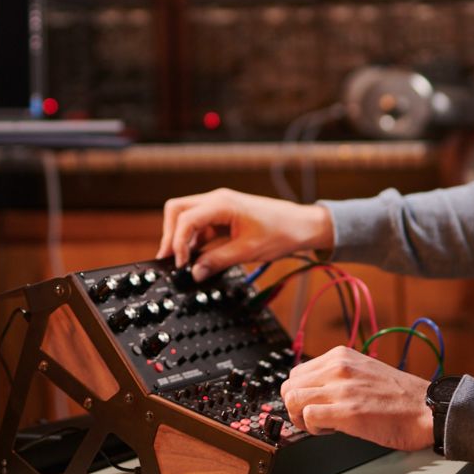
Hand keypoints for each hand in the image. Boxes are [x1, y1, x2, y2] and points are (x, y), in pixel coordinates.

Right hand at [156, 188, 332, 281]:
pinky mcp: (223, 217)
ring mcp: (219, 208)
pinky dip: (194, 241)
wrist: (303, 225)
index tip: (180, 264)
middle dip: (171, 235)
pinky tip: (196, 258)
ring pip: (186, 218)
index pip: (185, 218)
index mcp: (222, 203)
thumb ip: (218, 261)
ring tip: (183, 263)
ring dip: (181, 239)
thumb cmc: (281, 231)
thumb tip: (195, 273)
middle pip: (177, 210)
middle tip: (170, 260)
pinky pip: (200, 227)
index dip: (177, 242)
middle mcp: (216, 200)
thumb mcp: (248, 251)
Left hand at [278, 346, 433, 451]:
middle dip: (295, 406)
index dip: (300, 393)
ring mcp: (342, 388)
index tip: (311, 405)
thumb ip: (339, 376)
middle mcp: (338, 367)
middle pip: (289, 386)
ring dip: (301, 418)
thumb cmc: (401, 396)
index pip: (297, 372)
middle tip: (311, 419)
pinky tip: (331, 430)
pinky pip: (308, 417)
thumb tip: (315, 391)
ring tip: (321, 425)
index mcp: (341, 356)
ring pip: (293, 400)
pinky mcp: (347, 411)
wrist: (427, 408)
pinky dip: (312, 428)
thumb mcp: (364, 371)